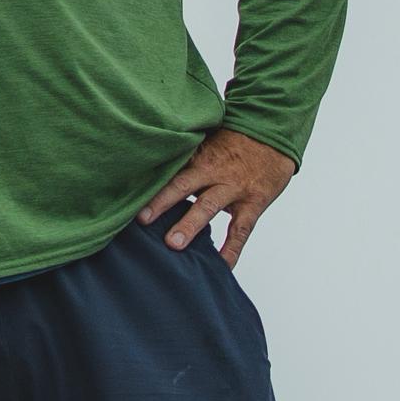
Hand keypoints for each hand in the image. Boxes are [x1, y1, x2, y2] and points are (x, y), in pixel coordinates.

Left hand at [138, 128, 297, 261]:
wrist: (274, 133)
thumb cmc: (232, 140)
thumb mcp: (205, 142)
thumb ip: (181, 157)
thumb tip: (146, 171)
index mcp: (197, 156)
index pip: (168, 168)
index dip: (148, 181)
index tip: (125, 194)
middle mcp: (213, 171)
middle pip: (183, 185)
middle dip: (162, 202)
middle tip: (141, 219)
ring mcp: (233, 188)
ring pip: (208, 207)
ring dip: (190, 225)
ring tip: (173, 244)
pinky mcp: (253, 203)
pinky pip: (241, 229)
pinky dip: (232, 249)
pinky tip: (222, 266)